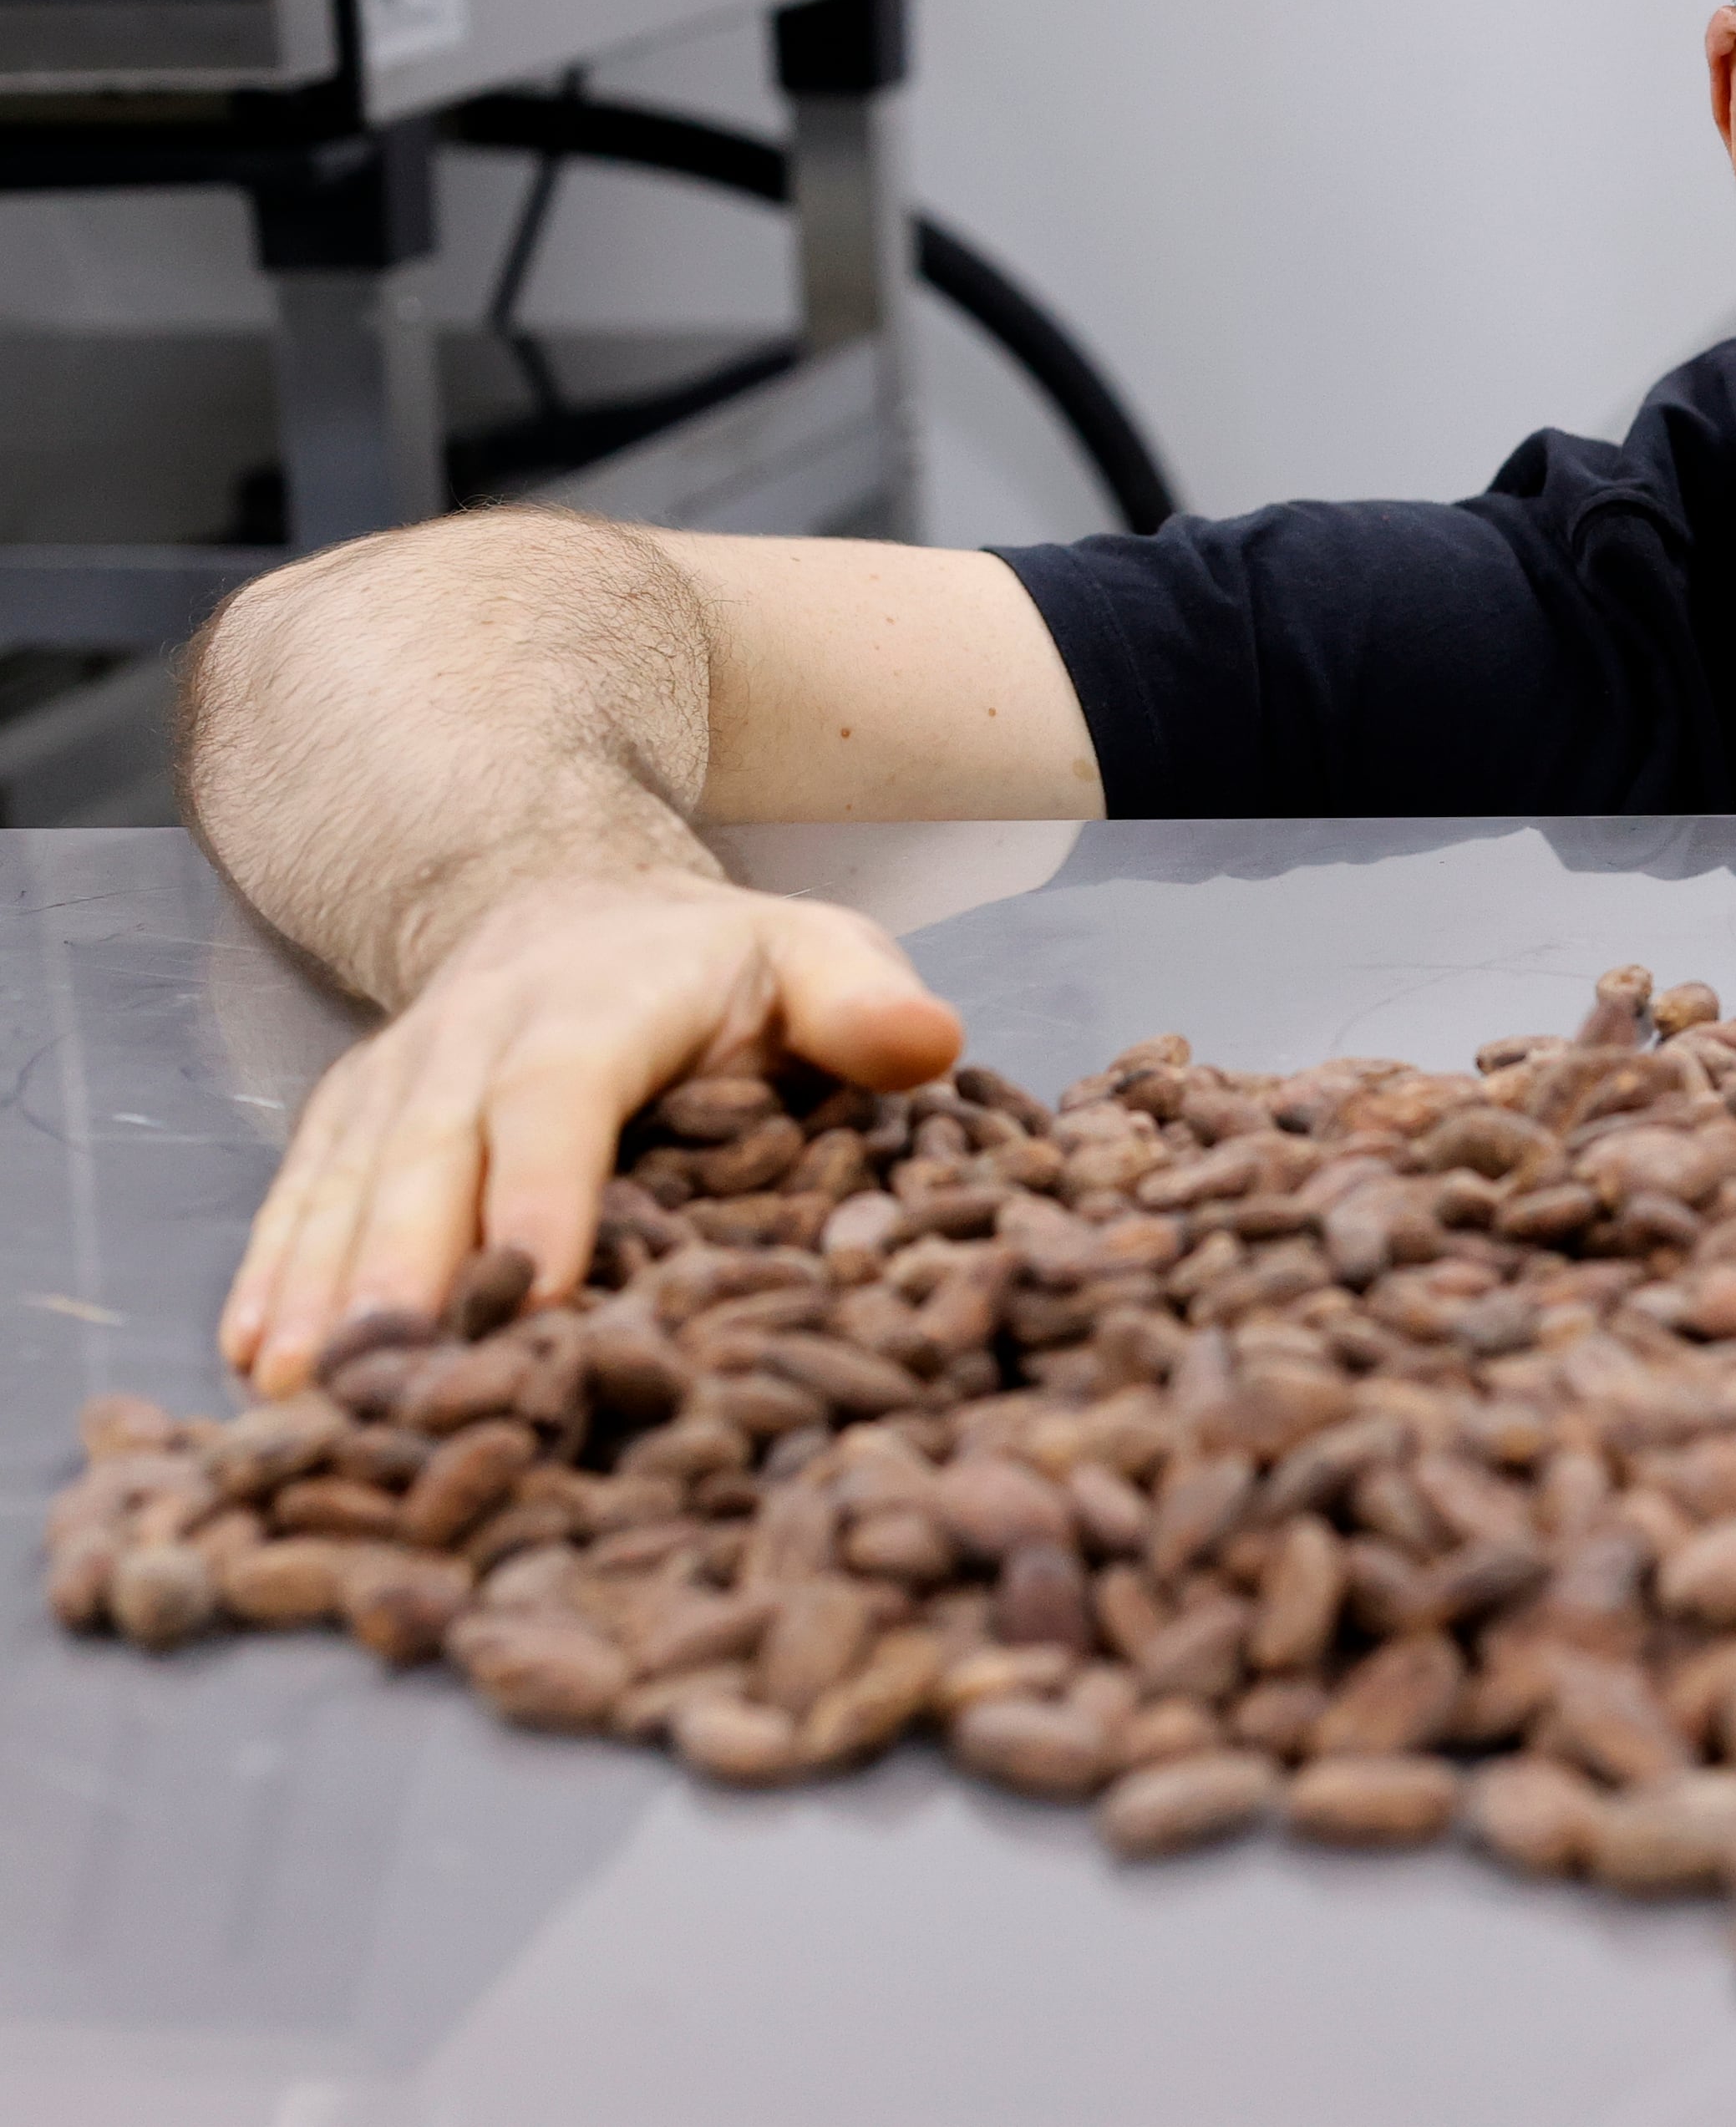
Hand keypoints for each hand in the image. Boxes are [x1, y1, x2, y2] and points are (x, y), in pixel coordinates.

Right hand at [220, 871, 963, 1394]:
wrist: (575, 898)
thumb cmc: (724, 965)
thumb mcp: (815, 953)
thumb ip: (864, 1002)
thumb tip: (931, 1042)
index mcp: (597, 1002)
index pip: (561, 1095)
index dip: (545, 1185)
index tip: (541, 1283)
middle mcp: (475, 1037)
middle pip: (431, 1154)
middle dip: (406, 1266)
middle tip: (395, 1372)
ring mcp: (400, 1078)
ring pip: (349, 1183)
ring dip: (323, 1287)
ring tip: (304, 1390)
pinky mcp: (351, 1117)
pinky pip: (300, 1195)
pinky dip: (273, 1274)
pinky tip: (251, 1361)